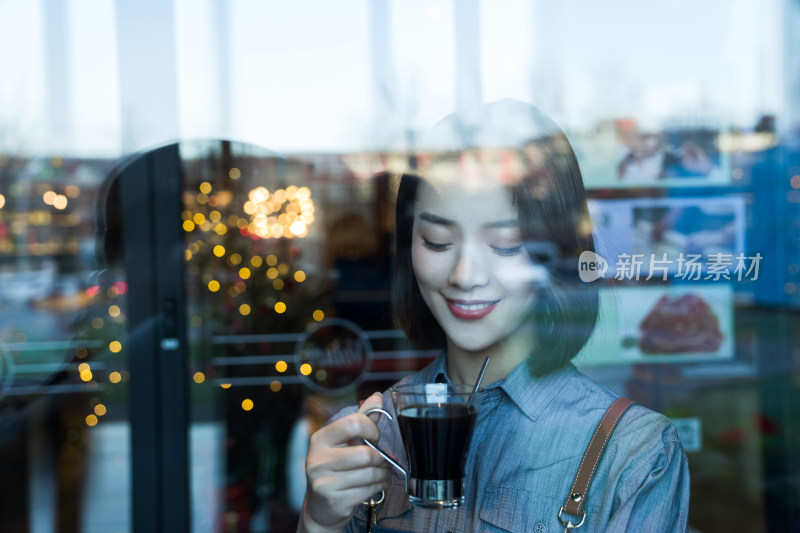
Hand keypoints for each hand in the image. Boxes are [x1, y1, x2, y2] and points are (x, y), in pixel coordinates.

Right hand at [300, 393, 389, 532]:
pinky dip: (379, 486)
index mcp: (320, 439)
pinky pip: (369, 490)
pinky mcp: (334, 501)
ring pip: (370, 473)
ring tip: (380, 473)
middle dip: (381, 458)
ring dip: (383, 474)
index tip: (374, 437)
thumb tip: (377, 397)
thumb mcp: (343, 442)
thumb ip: (360, 419)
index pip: (354, 423)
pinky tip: (375, 485)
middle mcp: (317, 459)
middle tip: (381, 460)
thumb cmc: (335, 469)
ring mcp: (323, 482)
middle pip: (365, 453)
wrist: (321, 508)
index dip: (372, 429)